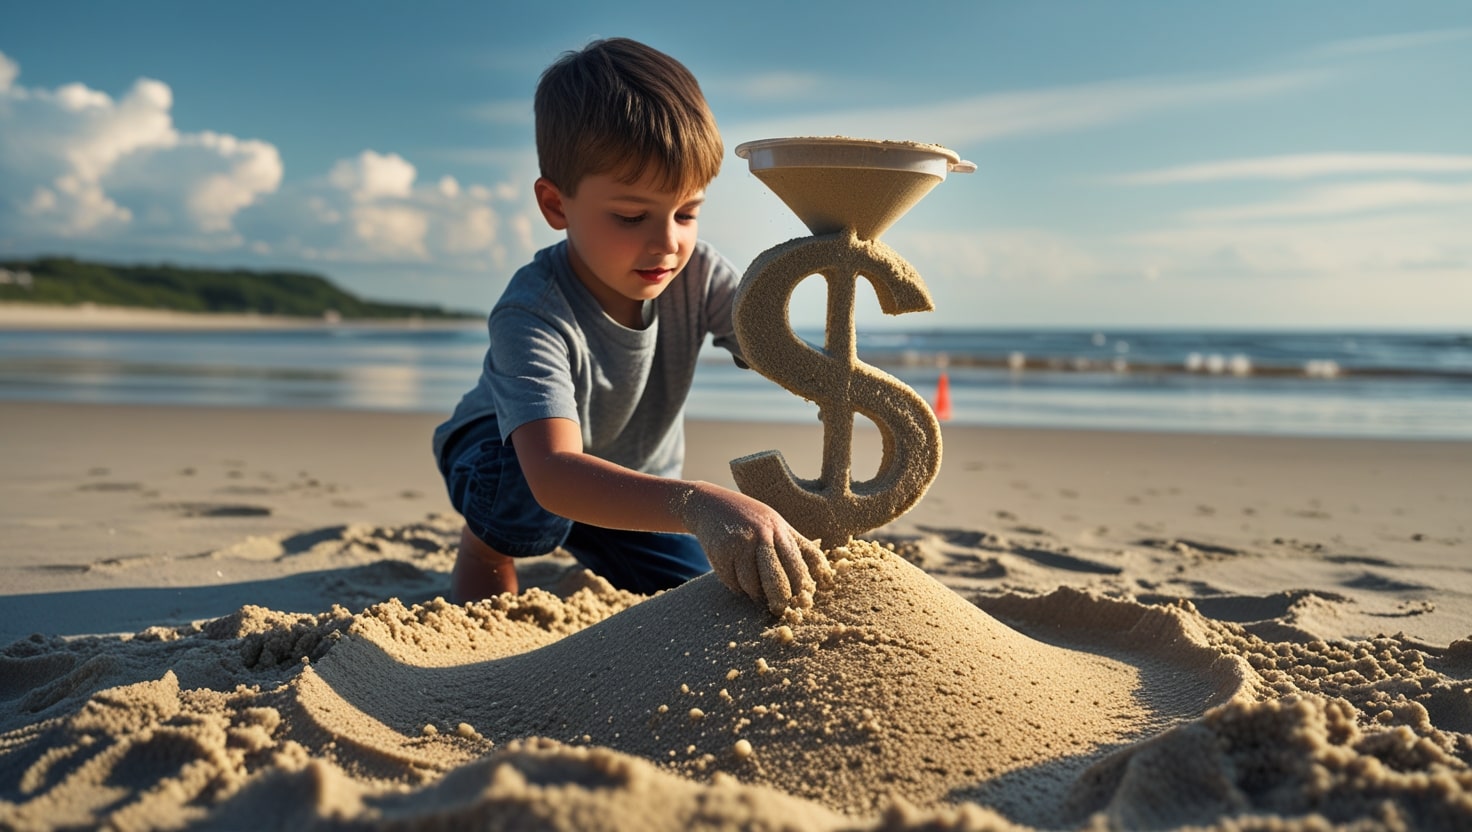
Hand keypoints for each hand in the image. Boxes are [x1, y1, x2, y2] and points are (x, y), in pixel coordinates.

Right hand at [674, 482, 831, 614]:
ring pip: (753, 585)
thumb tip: (826, 573)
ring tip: (754, 590)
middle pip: (776, 579)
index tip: (802, 600)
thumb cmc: (750, 519)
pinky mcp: (721, 553)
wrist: (710, 504)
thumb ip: (797, 545)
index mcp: (780, 530)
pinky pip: (733, 582)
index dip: (801, 586)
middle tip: (779, 610)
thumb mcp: (776, 524)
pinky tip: (735, 577)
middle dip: (780, 600)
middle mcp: (762, 535)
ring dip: (754, 594)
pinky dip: (737, 587)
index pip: (797, 564)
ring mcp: (741, 544)